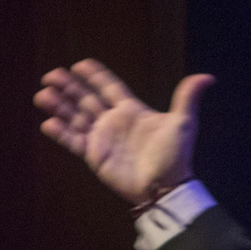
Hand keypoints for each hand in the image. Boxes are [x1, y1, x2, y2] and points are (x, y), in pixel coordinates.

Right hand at [34, 59, 214, 204]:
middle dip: (69, 87)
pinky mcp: (95, 156)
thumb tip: (208, 77)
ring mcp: (102, 139)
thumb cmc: (175, 155)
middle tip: (51, 74)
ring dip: (59, 106)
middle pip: (86, 99)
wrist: (165, 186)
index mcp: (132, 110)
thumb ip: (187, 97)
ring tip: (42, 94)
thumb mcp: (183, 122)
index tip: (80, 64)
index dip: (96, 76)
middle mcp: (113, 122)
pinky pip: (73, 141)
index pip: (109, 88)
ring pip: (75, 117)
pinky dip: (60, 133)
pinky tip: (47, 123)